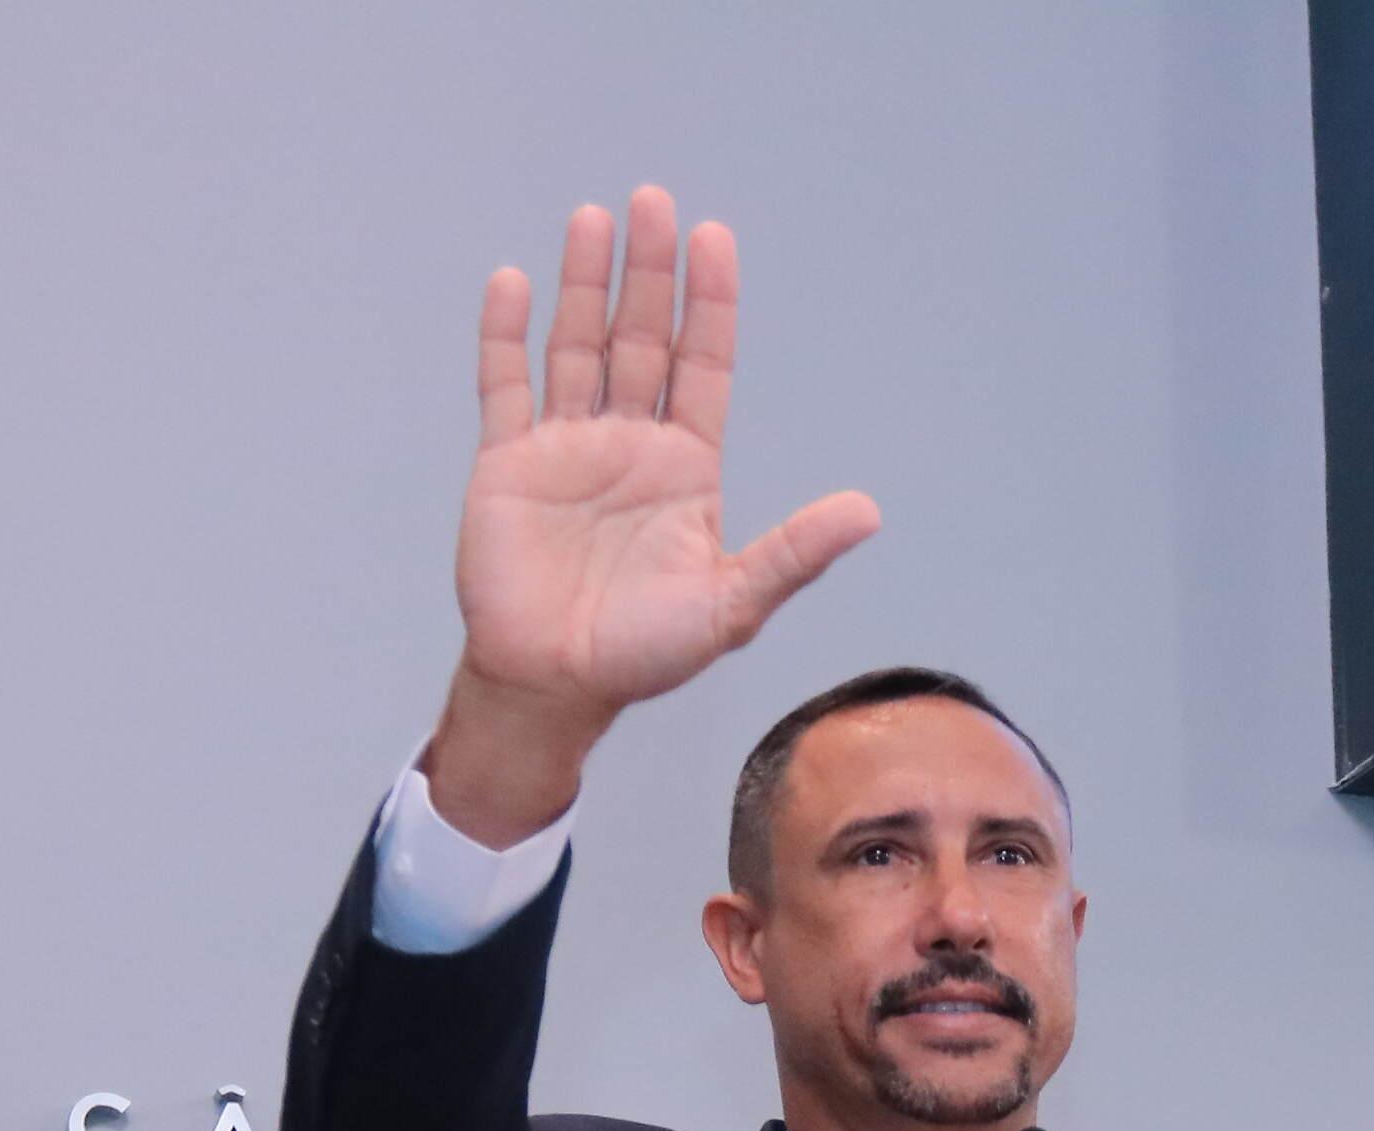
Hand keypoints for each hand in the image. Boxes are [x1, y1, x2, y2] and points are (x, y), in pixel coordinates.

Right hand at [423, 184, 882, 843]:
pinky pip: (505, 387)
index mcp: (686, 466)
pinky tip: (515, 283)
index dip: (708, 303)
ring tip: (595, 219)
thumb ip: (793, 553)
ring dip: (583, 284)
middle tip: (652, 201)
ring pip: (576, 346)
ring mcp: (566, 448)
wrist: (555, 686)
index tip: (714, 238)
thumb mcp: (731, 604)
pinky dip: (506, 336)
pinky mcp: (507, 465)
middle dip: (647, 271)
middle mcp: (629, 444)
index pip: (701, 364)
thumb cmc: (646, 654)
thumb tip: (868, 512)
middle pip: (639, 338)